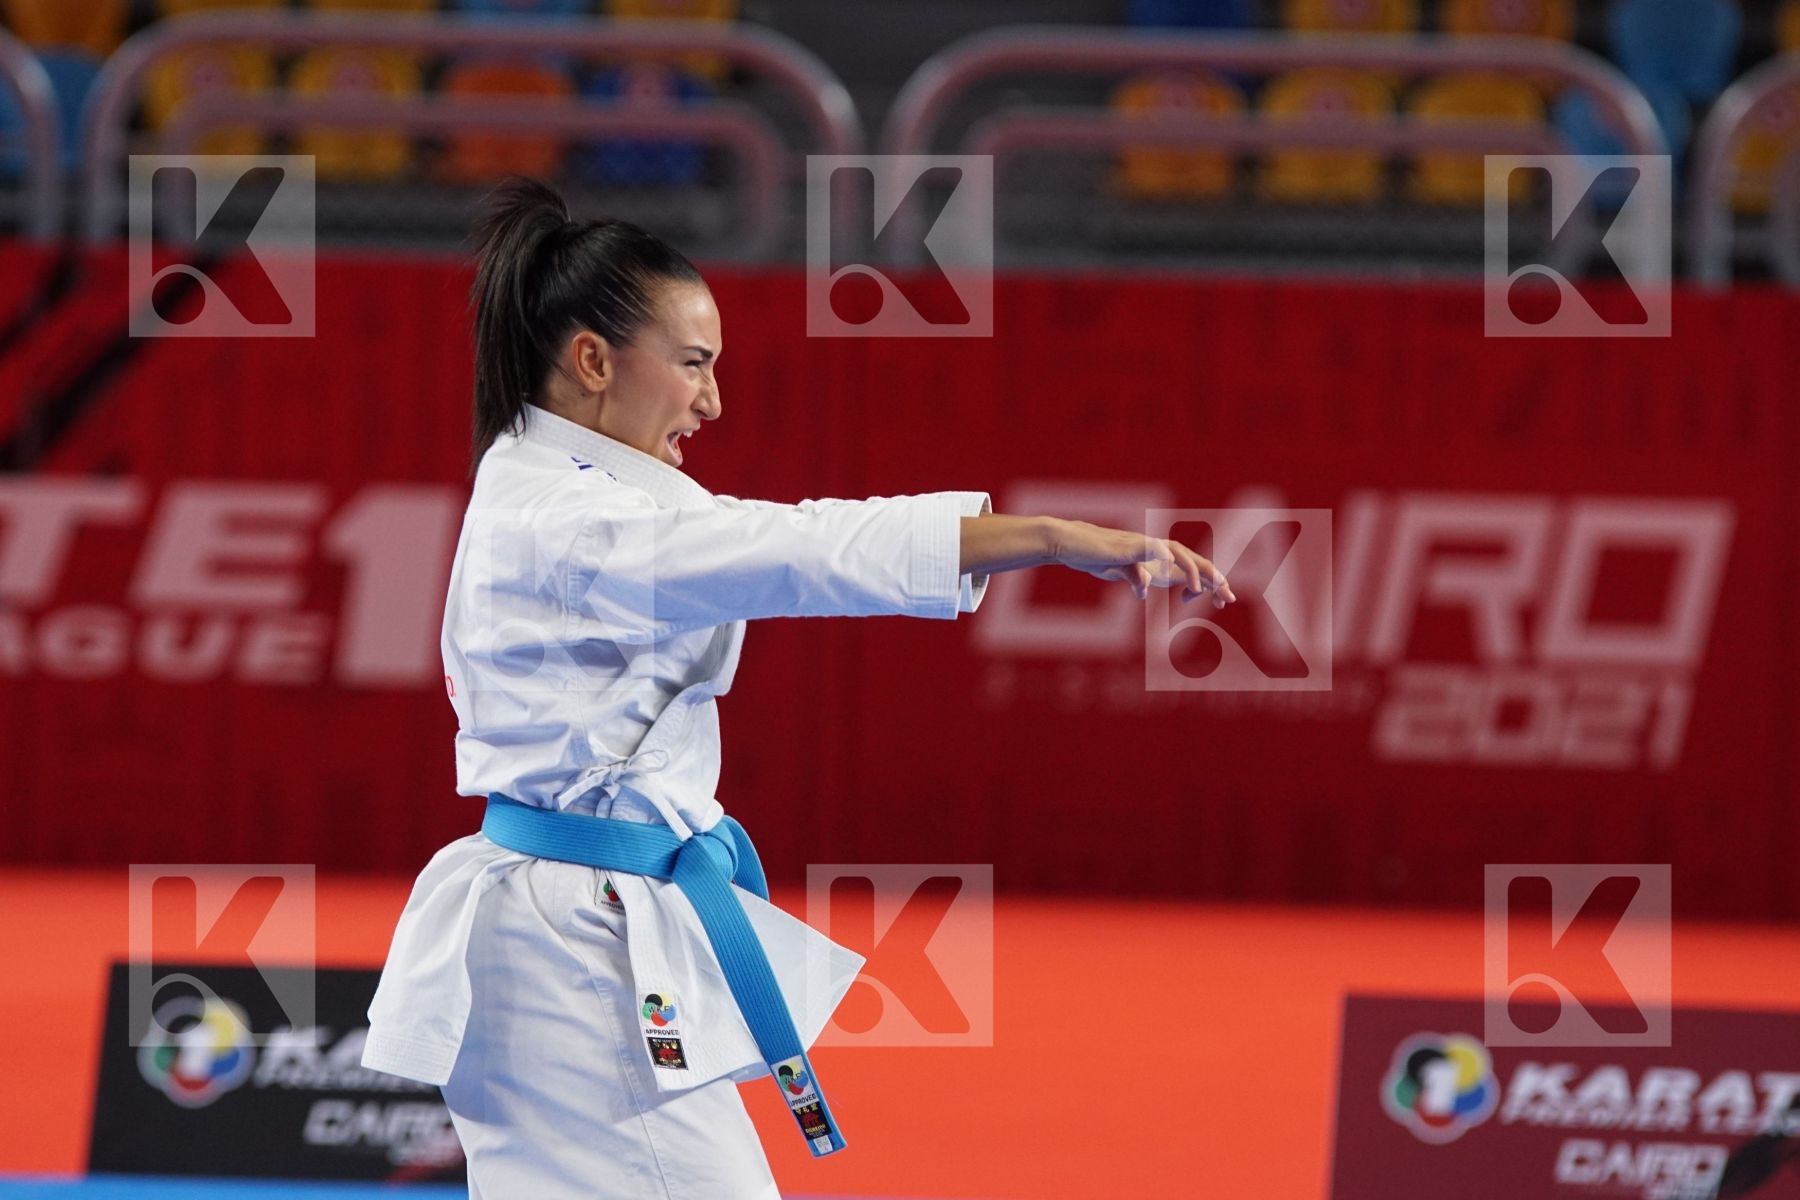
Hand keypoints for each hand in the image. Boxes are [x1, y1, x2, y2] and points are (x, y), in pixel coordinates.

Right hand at [1047, 519, 1235, 607]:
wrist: (1068, 542)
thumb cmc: (1094, 556)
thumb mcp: (1119, 572)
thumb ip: (1136, 579)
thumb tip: (1144, 592)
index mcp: (1156, 557)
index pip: (1191, 567)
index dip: (1210, 582)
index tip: (1223, 601)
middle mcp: (1153, 549)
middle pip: (1191, 558)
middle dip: (1212, 576)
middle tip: (1228, 596)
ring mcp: (1141, 545)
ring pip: (1175, 551)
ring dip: (1191, 568)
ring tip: (1200, 588)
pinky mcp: (1126, 546)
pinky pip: (1147, 549)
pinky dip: (1161, 557)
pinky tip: (1171, 566)